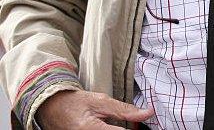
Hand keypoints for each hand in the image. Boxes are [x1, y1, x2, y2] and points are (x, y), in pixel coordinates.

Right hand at [37, 90, 153, 128]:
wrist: (50, 107)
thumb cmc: (74, 102)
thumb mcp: (101, 101)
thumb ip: (125, 109)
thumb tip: (147, 113)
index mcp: (90, 128)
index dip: (134, 129)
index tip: (138, 126)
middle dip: (122, 129)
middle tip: (117, 121)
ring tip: (111, 123)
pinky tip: (107, 126)